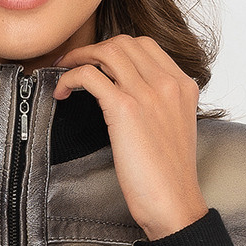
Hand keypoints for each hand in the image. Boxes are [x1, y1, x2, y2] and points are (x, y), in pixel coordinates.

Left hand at [52, 35, 207, 239]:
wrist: (174, 202)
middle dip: (94, 49)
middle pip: (124, 43)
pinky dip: (70, 77)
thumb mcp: (174, 128)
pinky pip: (89, 75)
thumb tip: (132, 98)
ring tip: (63, 72)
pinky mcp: (125, 108)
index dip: (115, 48)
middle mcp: (168, 82)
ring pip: (106, 52)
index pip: (146, 46)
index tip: (98, 61)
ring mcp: (148, 92)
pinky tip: (62, 91)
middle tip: (74, 62)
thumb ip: (160, 105)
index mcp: (183, 85)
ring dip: (78, 57)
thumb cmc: (170, 176)